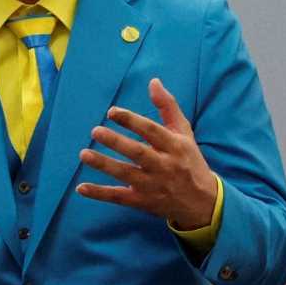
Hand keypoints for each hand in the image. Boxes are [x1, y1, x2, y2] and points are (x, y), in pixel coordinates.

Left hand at [77, 78, 216, 229]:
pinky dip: (100, 194)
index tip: (112, 111)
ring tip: (84, 154)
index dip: (131, 120)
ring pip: (126, 174)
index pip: (151, 131)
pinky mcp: (143, 202)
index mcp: (174, 146)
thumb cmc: (189, 160)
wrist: (204, 203)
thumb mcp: (184, 132)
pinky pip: (119, 197)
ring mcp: (153, 186)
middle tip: (95, 131)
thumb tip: (153, 81)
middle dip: (116, 142)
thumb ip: (168, 106)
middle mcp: (164, 166)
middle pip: (138, 153)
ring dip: (104, 165)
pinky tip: (81, 187)